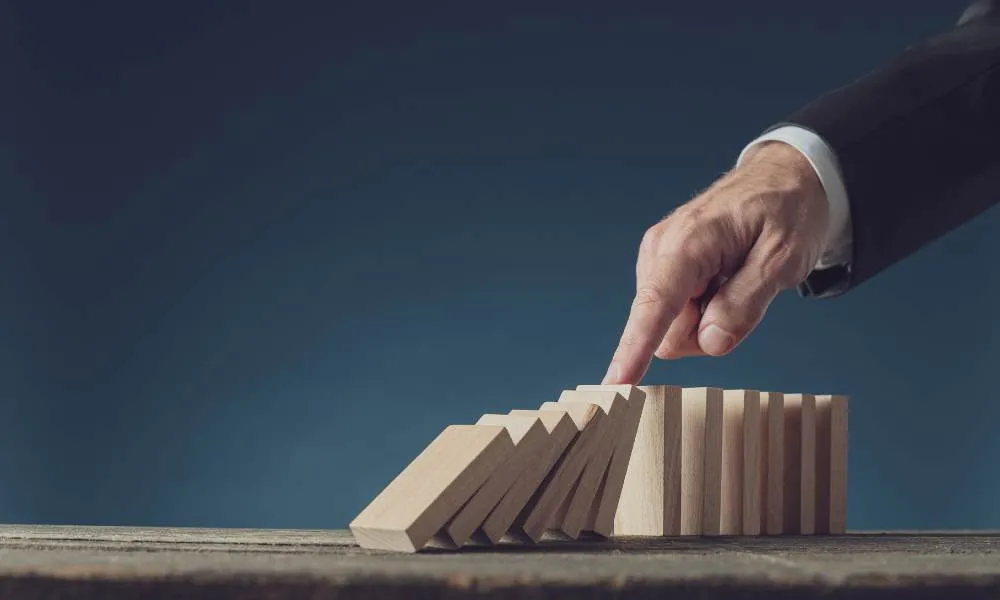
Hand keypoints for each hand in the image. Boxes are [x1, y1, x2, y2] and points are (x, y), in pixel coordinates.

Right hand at [602, 141, 829, 384]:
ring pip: (671, 326)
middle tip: (746, 295)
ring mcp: (658, 259)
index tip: (614, 385)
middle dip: (705, 332)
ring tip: (737, 281)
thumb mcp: (783, 259)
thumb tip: (709, 343)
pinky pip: (676, 312)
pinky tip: (724, 280)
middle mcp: (660, 251)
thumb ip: (745, 304)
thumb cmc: (787, 210)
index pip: (654, 308)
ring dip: (707, 320)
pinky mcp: (663, 266)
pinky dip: (704, 309)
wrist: (785, 176)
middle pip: (667, 331)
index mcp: (687, 244)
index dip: (634, 351)